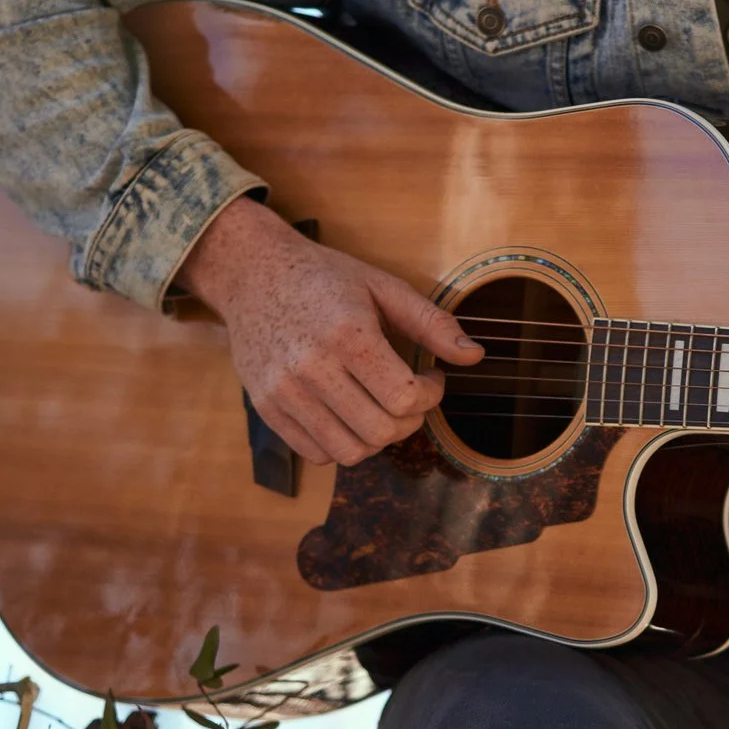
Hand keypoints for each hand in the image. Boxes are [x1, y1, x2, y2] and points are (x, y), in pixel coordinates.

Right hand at [175, 195, 479, 464]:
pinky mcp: (267, 409)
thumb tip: (476, 356)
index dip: (431, 395)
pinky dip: (342, 443)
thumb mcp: (383, 287)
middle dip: (410, 421)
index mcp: (347, 335)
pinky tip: (349, 413)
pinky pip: (316, 454)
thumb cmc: (324, 279)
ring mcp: (284, 393)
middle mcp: (312, 369)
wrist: (252, 274)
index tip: (431, 377)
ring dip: (378, 438)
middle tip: (410, 396)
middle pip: (381, 432)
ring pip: (350, 452)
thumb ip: (432, 322)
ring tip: (380, 408)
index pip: (405, 398)